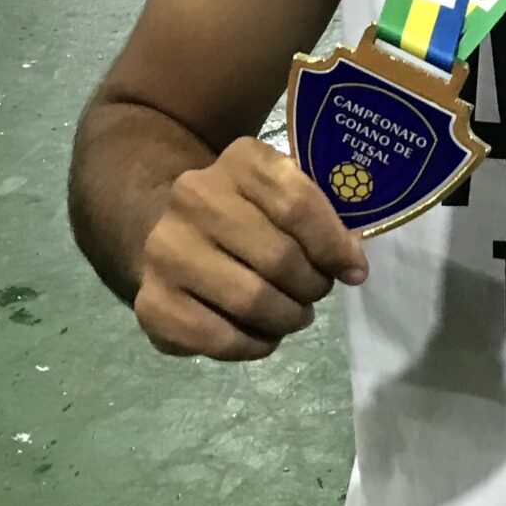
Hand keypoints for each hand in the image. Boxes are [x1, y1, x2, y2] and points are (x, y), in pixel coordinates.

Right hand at [132, 137, 367, 360]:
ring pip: (250, 300)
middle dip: (311, 286)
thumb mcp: (287, 194)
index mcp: (240, 160)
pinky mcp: (151, 300)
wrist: (173, 230)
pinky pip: (218, 337)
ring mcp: (165, 248)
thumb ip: (323, 220)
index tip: (353, 271)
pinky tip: (263, 335)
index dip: (334, 246)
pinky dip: (253, 345)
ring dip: (287, 318)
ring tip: (293, 315)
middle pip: (278, 257)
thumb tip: (351, 265)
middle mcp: (194, 196)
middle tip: (315, 293)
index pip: (297, 205)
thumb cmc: (250, 213)